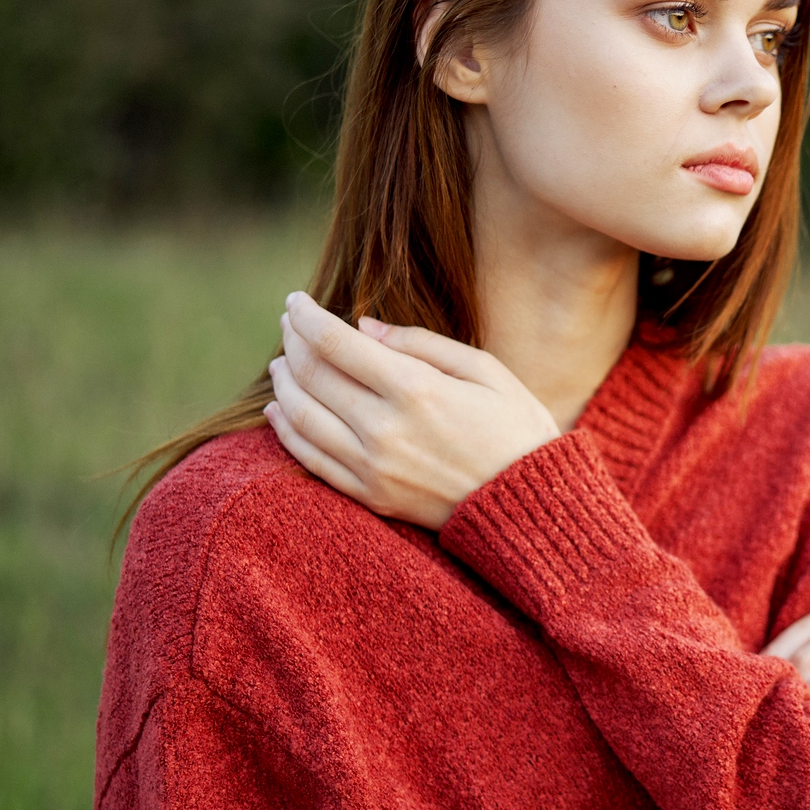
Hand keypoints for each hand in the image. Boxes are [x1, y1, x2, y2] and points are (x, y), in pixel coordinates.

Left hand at [263, 292, 560, 528]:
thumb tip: (363, 325)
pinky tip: (278, 410)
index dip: (306, 317)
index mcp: (416, 389)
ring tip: (282, 363)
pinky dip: (285, 431)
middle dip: (293, 342)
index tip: (294, 301)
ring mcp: (373, 467)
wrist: (531, 508)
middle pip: (312, 375)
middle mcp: (384, 428)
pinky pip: (310, 460)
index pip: (336, 343)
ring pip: (300, 416)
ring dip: (283, 383)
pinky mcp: (371, 496)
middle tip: (289, 325)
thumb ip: (422, 344)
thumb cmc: (518, 429)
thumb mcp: (486, 371)